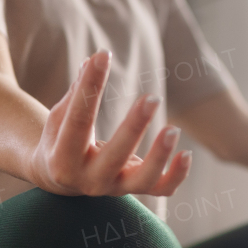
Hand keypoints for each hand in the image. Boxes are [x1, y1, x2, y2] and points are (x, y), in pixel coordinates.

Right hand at [26, 50, 190, 196]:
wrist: (61, 179)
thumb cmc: (62, 138)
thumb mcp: (60, 117)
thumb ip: (77, 93)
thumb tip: (93, 60)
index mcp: (62, 159)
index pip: (78, 120)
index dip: (89, 86)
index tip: (102, 56)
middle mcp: (88, 179)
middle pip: (114, 156)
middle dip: (134, 127)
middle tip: (152, 98)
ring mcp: (113, 188)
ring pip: (143, 180)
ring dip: (160, 156)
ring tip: (173, 129)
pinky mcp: (133, 191)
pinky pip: (161, 189)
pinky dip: (177, 175)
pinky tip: (187, 153)